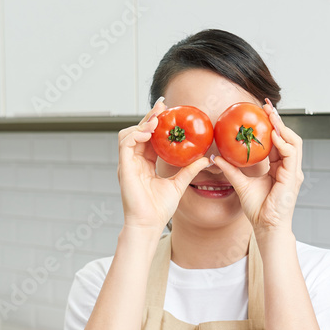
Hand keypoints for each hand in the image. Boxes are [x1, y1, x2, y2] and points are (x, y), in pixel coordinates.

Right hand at [117, 97, 210, 233]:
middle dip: (149, 117)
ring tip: (156, 120)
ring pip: (128, 134)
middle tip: (163, 106)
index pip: (149, 138)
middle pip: (138, 132)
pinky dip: (136, 134)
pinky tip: (149, 132)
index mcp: (145, 164)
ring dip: (142, 124)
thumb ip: (190, 170)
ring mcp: (127, 164)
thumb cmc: (160, 209)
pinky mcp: (123, 167)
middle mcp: (134, 161)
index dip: (156, 123)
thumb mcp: (179, 184)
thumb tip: (206, 159)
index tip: (168, 110)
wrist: (149, 223)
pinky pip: (125, 143)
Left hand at [211, 99, 302, 234]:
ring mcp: (292, 171)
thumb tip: (215, 158)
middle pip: (288, 137)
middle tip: (266, 107)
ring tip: (270, 116)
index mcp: (278, 167)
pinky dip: (282, 143)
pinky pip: (291, 154)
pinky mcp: (292, 177)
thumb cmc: (258, 209)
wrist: (266, 226)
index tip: (261, 111)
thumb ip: (230, 169)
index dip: (271, 125)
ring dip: (282, 127)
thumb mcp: (240, 184)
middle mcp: (288, 167)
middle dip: (279, 120)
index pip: (277, 141)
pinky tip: (273, 135)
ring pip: (294, 141)